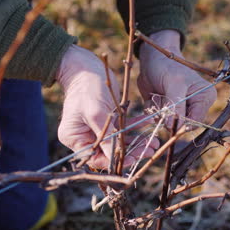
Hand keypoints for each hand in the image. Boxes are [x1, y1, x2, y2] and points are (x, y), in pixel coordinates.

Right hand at [56, 45, 157, 168]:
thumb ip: (106, 136)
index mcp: (74, 138)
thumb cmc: (87, 88)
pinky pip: (122, 128)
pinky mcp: (107, 120)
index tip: (134, 160)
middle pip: (109, 152)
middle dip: (131, 152)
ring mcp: (96, 128)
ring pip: (119, 142)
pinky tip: (148, 125)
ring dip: (137, 142)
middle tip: (150, 150)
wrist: (86, 67)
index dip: (114, 162)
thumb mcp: (96, 113)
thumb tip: (115, 159)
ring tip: (154, 142)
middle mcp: (84, 136)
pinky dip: (134, 127)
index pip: (95, 158)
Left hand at [138, 30, 216, 126]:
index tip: (168, 119)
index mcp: (204, 98)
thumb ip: (176, 105)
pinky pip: (157, 120)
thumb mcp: (174, 84)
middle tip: (162, 97)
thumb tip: (173, 127)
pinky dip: (151, 110)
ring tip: (157, 94)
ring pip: (167, 123)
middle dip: (168, 115)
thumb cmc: (168, 67)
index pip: (196, 121)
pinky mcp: (166, 111)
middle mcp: (195, 106)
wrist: (152, 60)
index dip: (181, 124)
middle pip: (181, 124)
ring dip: (158, 111)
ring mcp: (180, 110)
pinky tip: (152, 97)